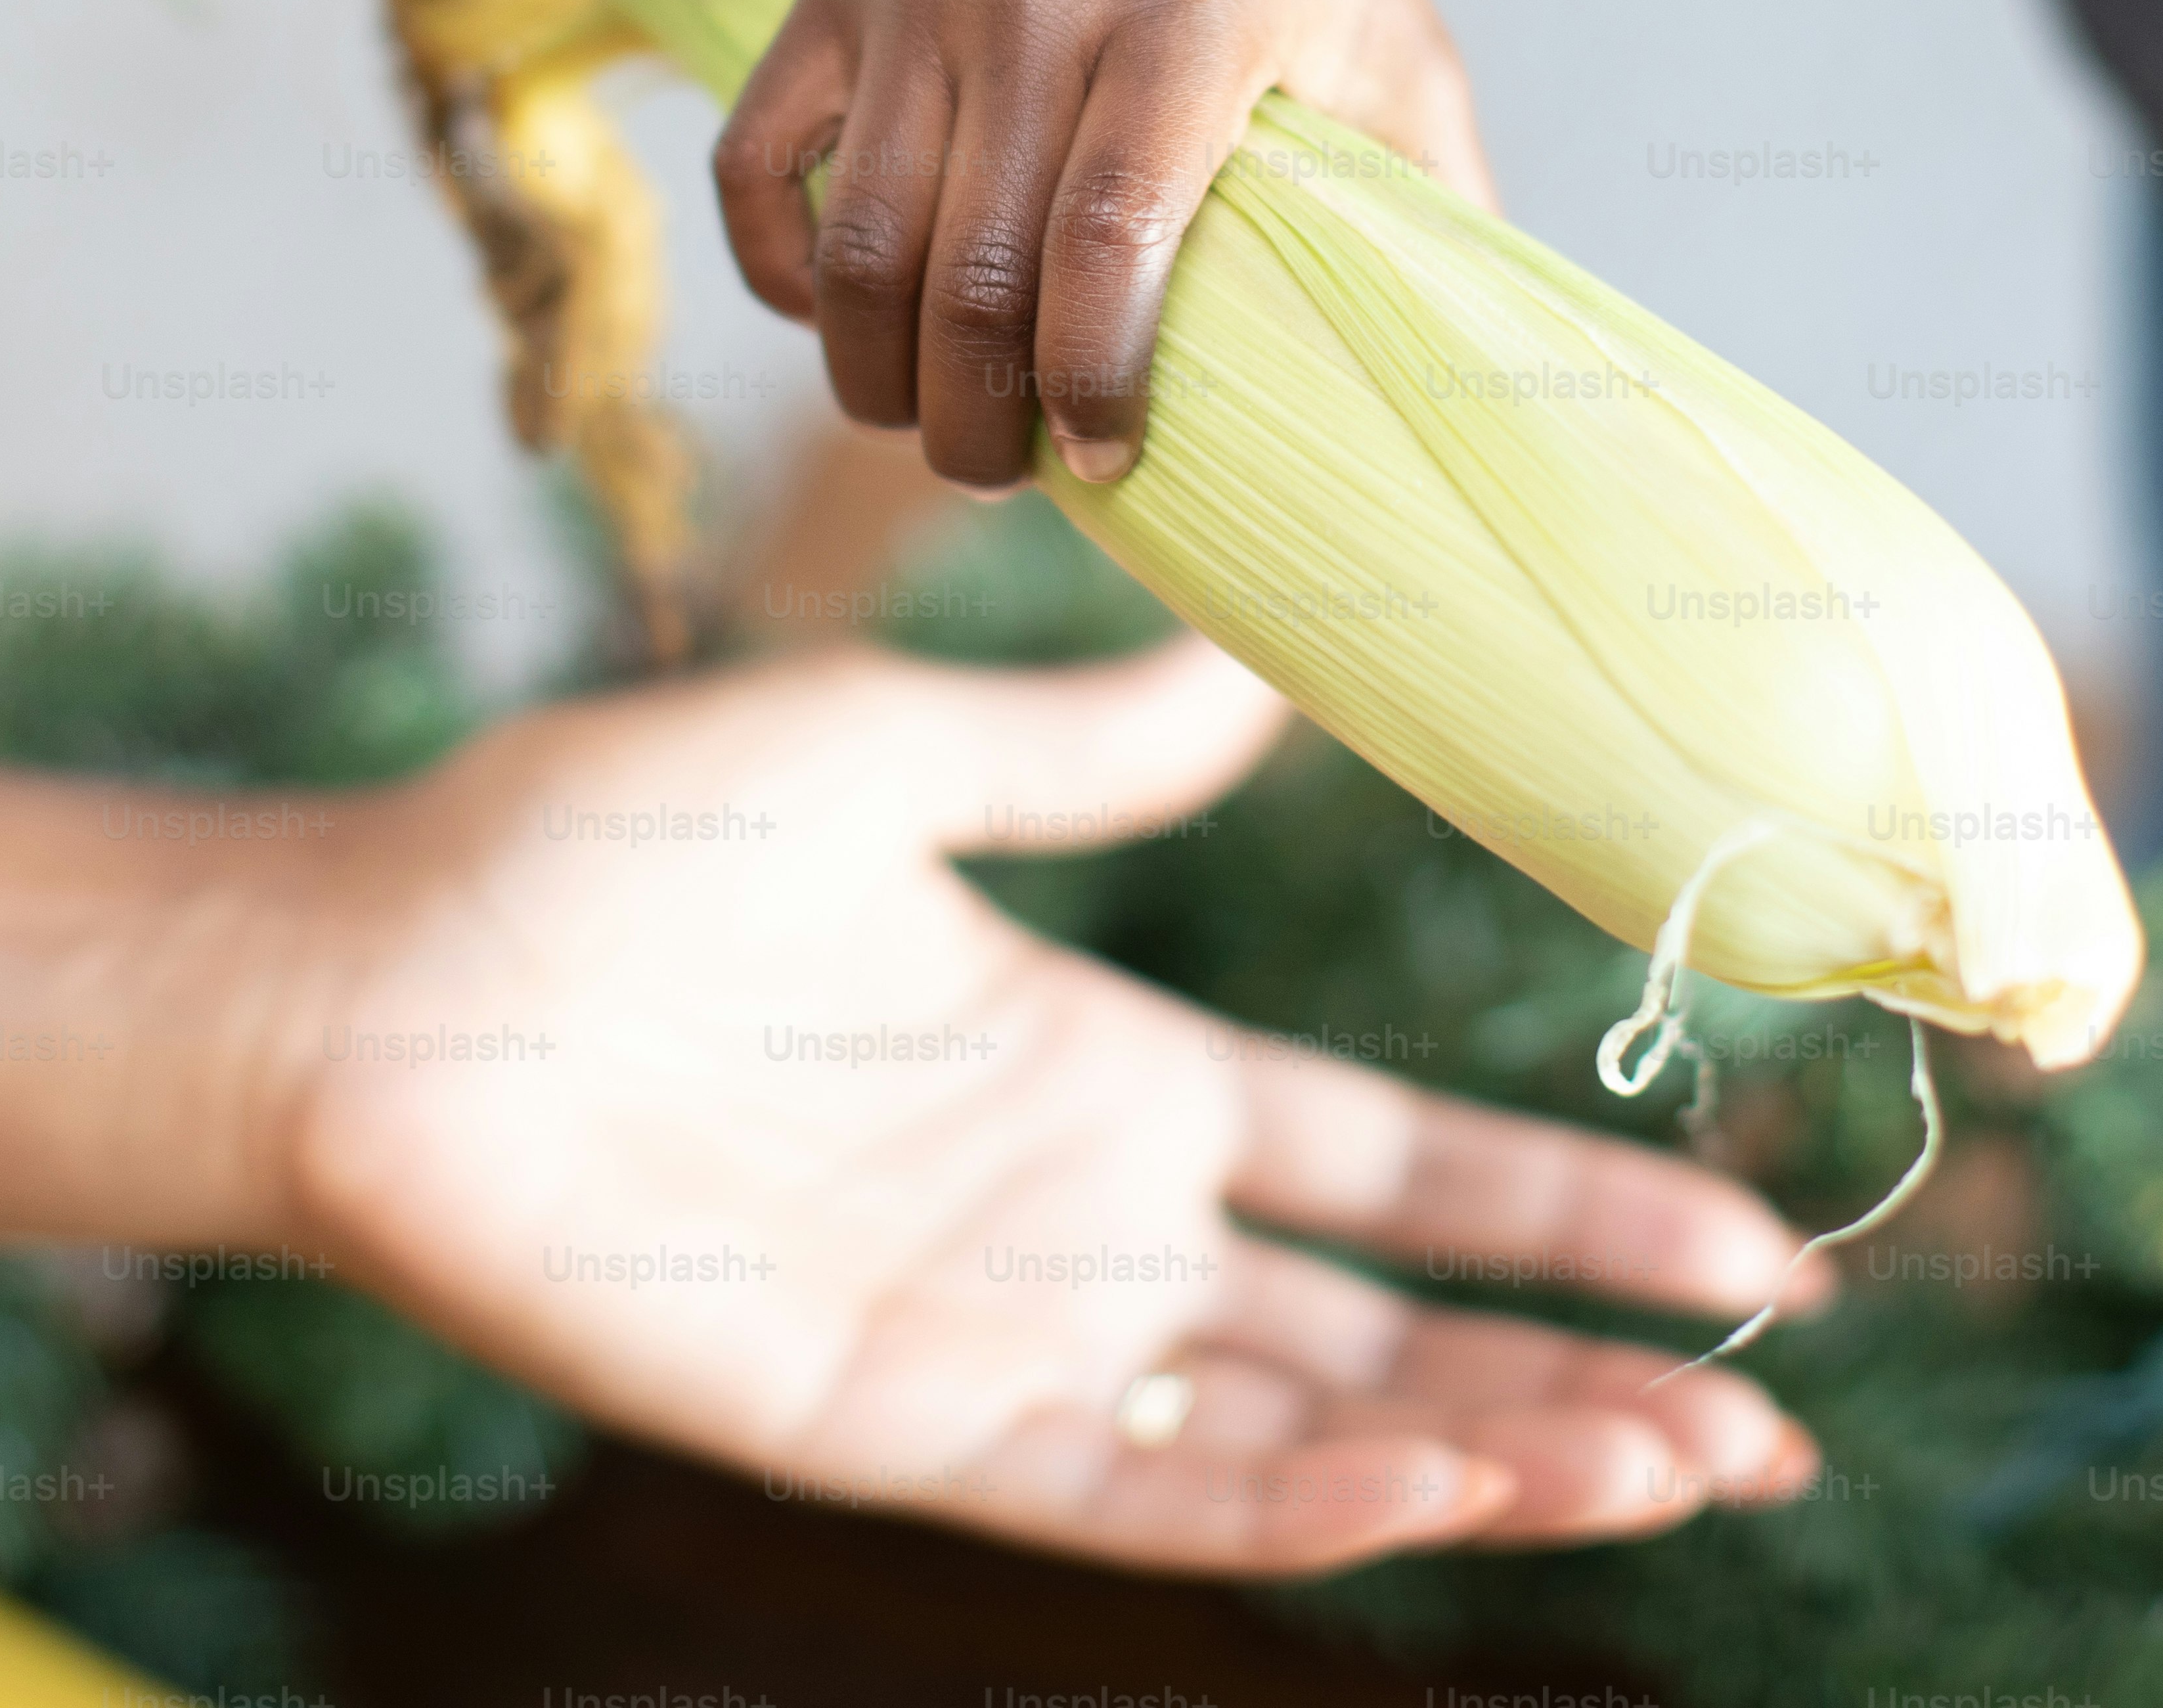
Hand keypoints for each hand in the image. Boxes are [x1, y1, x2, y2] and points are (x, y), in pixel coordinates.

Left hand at [278, 640, 1824, 1574]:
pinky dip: (1293, 1504)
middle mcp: (1081, 1228)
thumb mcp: (895, 761)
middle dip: (1583, 1387)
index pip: (1390, 1169)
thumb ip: (1085, 750)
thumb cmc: (607, 849)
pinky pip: (1132, 1496)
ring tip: (1678, 1464)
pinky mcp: (898, 1426)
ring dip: (1487, 1459)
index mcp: (1101, 1074)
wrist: (388, 966)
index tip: (1747, 1244)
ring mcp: (1002, 1339)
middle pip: (1389, 1337)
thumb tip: (1247, 658)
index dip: (1563, 1213)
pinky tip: (1440, 1482)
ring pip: (1295, 1439)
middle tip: (1774, 1414)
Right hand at [715, 0, 1486, 494]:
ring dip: (876, 375)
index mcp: (1184, 22)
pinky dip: (780, 266)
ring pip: (858, 243)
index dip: (1091, 377)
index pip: (1107, 236)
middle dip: (975, 420)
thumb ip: (1434, 197)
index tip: (1106, 457)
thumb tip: (1470, 378)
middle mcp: (1033, 6)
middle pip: (968, 272)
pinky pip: (755, 161)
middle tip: (1008, 471)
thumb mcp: (1397, 37)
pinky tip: (838, 314)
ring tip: (928, 423)